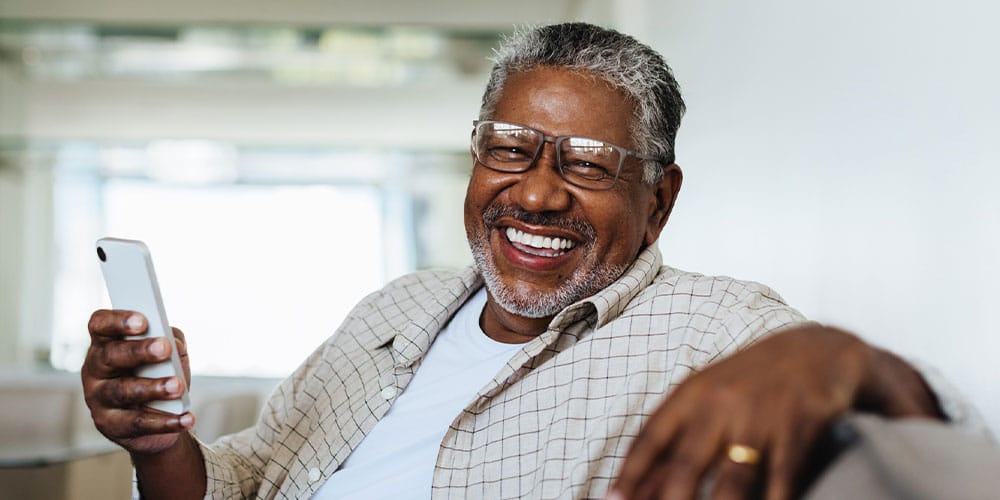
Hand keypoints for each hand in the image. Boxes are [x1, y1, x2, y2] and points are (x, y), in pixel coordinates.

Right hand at [82, 309, 194, 454]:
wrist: (157, 418)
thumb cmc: (158, 374)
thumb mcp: (166, 354)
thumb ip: (171, 342)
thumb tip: (174, 344)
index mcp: (106, 343)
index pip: (100, 324)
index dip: (117, 321)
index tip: (142, 321)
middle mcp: (95, 369)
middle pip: (110, 356)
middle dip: (138, 351)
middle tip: (164, 348)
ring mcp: (98, 398)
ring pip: (123, 391)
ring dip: (153, 388)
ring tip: (177, 386)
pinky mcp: (109, 425)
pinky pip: (138, 422)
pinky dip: (165, 421)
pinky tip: (185, 418)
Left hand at [609, 325, 942, 499]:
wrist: (818, 350)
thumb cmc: (752, 381)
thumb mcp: (708, 395)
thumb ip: (676, 437)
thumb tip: (638, 486)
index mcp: (691, 395)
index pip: (650, 439)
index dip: (629, 474)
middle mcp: (720, 406)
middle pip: (685, 466)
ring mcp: (759, 419)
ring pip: (731, 481)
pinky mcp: (798, 431)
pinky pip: (781, 480)